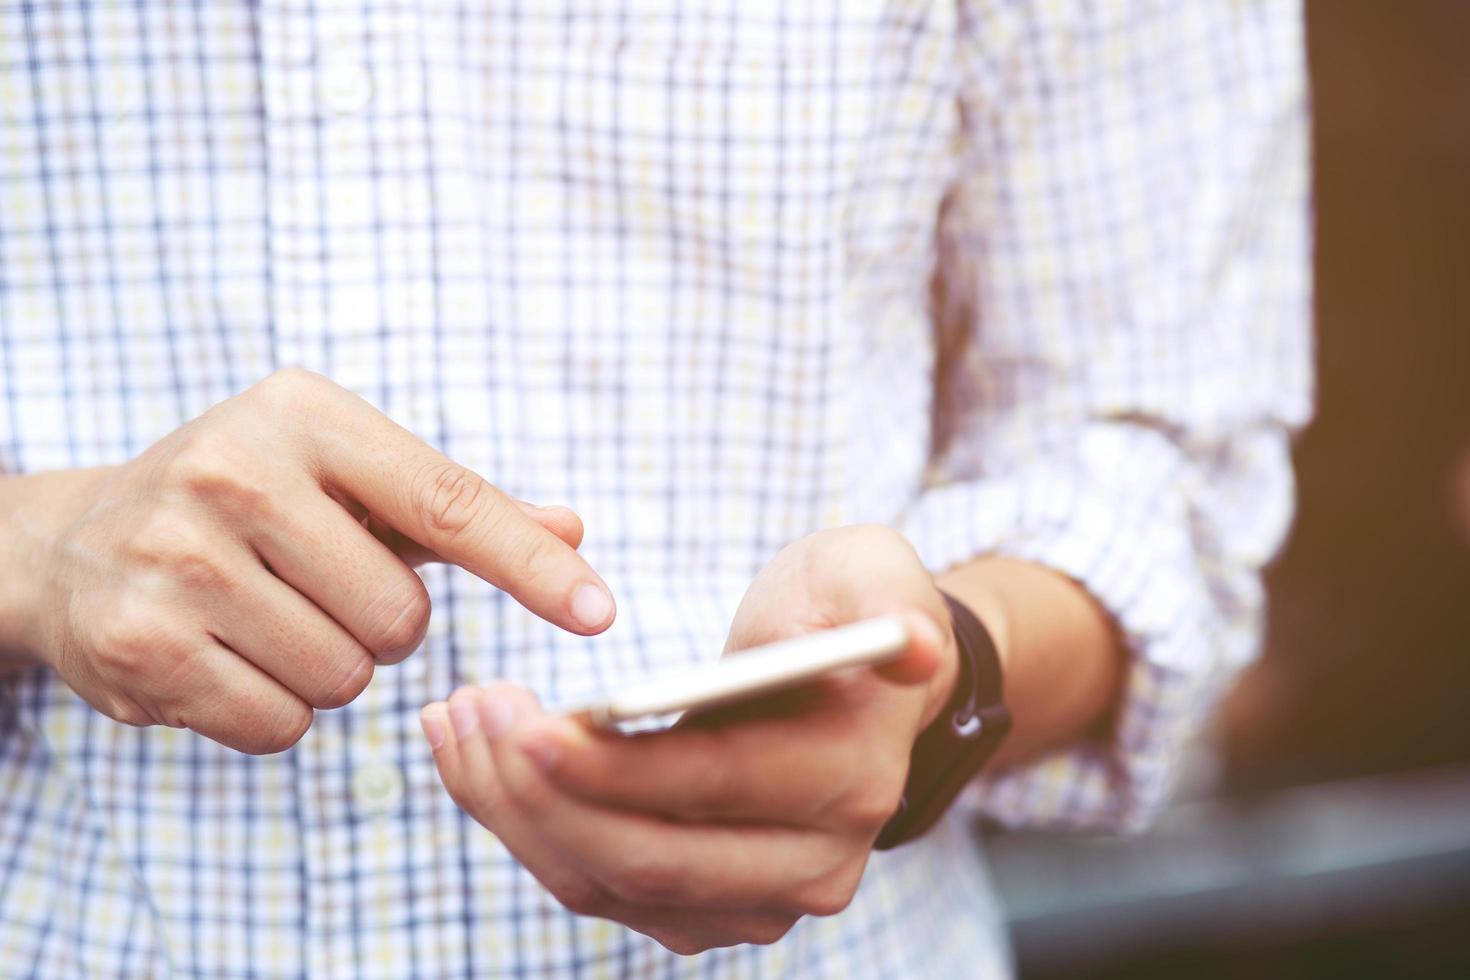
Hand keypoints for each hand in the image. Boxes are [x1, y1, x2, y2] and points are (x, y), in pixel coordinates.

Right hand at [5, 369, 614, 752]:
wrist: (74, 542)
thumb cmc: (248, 504)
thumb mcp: (347, 478)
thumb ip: (461, 508)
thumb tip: (573, 528)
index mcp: (304, 413)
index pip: (448, 501)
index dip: (531, 566)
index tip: (600, 611)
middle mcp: (233, 472)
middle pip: (401, 619)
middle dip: (382, 628)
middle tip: (316, 589)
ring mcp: (176, 559)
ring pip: (345, 679)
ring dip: (327, 670)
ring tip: (264, 617)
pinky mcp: (140, 645)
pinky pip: (280, 726)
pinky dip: (273, 711)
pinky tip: (224, 657)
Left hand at [421, 525, 957, 953]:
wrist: (846, 683)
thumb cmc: (843, 611)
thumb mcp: (871, 571)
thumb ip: (888, 599)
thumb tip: (914, 647)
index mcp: (853, 779)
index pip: (718, 787)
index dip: (616, 766)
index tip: (526, 724)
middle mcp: (813, 865)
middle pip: (649, 857)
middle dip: (539, 791)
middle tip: (470, 710)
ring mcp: (754, 900)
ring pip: (604, 880)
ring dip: (512, 810)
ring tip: (457, 723)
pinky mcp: (697, 906)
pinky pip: (590, 880)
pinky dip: (523, 824)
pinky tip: (479, 757)